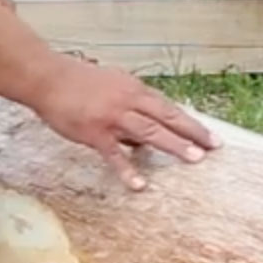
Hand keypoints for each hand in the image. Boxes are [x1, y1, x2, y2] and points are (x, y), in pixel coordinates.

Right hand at [29, 57, 220, 190]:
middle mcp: (129, 101)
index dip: (191, 122)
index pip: (169, 108)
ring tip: (194, 158)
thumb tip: (143, 136)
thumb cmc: (78, 82)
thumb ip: (130, 107)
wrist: (48, 78)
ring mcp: (113, 117)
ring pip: (149, 132)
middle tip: (215, 146)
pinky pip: (114, 154)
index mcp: (134, 90)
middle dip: (193, 132)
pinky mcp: (95, 133)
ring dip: (174, 145)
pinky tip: (140, 185)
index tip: (209, 134)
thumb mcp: (111, 86)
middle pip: (167, 117)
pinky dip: (128, 169)